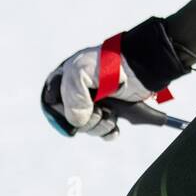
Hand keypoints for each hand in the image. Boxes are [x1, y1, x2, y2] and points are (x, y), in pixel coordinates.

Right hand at [39, 17, 195, 139]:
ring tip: (110, 114)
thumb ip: (70, 98)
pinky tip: (114, 126)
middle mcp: (80, 91)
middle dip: (86, 120)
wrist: (143, 67)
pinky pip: (103, 131)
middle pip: (71, 119)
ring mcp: (96, 101)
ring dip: (99, 126)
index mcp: (67, 77)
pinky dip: (108, 132)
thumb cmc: (111, 63)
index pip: (52, 102)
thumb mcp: (79, 73)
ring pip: (87, 127)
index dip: (62, 111)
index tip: (77, 110)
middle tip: (99, 109)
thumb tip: (77, 121)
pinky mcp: (111, 110)